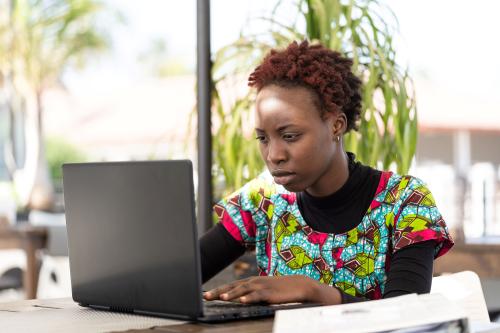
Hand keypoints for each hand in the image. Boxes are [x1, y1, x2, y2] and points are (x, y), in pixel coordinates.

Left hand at [203, 275, 340, 304]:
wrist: (299, 285)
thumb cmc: (279, 290)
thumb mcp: (262, 291)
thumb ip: (251, 294)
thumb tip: (238, 300)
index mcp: (251, 281)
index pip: (230, 285)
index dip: (218, 289)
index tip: (205, 294)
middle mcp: (254, 282)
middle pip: (232, 286)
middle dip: (218, 291)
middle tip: (206, 296)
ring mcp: (261, 286)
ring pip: (243, 289)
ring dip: (231, 294)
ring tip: (220, 298)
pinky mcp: (270, 292)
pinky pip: (257, 295)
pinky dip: (249, 298)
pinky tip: (242, 301)